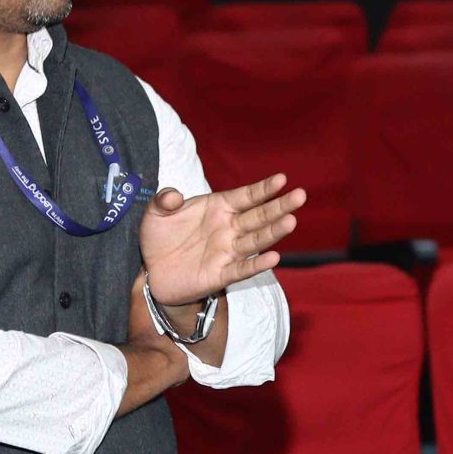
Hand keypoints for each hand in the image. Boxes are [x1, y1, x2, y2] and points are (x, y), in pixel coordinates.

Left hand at [139, 175, 306, 306]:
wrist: (151, 270)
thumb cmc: (159, 237)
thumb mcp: (155, 213)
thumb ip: (164, 200)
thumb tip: (173, 195)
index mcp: (219, 207)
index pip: (246, 196)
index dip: (263, 188)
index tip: (282, 179)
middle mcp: (229, 228)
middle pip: (259, 216)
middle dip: (279, 206)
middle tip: (300, 196)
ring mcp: (227, 251)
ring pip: (256, 240)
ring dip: (273, 232)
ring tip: (291, 222)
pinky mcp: (221, 274)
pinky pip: (242, 269)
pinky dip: (257, 264)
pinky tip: (274, 257)